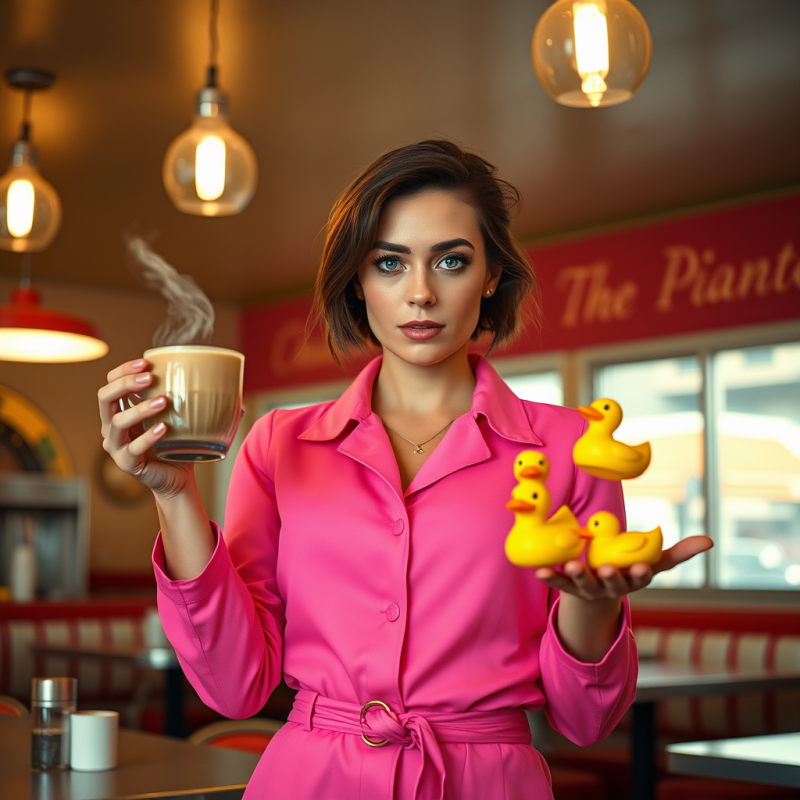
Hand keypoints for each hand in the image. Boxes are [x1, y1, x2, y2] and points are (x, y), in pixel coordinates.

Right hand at [97, 358, 192, 498]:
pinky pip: (133, 448)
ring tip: (164, 401)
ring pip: (118, 422)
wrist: (179, 478)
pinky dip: (148, 437)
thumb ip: (199, 400)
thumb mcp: (184, 418)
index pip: (111, 383)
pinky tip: (164, 428)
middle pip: (105, 398)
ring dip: (140, 409)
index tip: (146, 362)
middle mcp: (112, 427)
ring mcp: (116, 447)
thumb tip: (234, 387)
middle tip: (149, 378)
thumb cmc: (179, 444)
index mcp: (121, 411)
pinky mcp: (127, 464)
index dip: (124, 370)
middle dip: (125, 383)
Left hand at [534, 535, 713, 600]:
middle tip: (607, 569)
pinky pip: (557, 582)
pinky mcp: (568, 586)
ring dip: (576, 576)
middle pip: (611, 584)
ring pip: (582, 584)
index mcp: (632, 579)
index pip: (639, 578)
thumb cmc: (630, 568)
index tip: (641, 567)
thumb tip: (710, 541)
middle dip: (609, 577)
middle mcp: (611, 587)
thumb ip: (679, 553)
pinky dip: (549, 577)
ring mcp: (589, 588)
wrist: (598, 588)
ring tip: (569, 566)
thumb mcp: (654, 562)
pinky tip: (539, 571)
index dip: (640, 574)